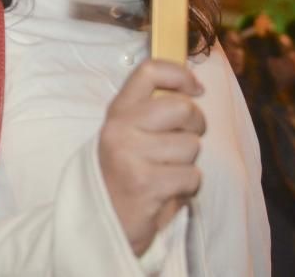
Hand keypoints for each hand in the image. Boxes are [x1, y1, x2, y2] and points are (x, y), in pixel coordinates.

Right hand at [97, 60, 205, 255]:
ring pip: (191, 146)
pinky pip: (191, 176)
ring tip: (165, 174)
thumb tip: (190, 90)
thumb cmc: (122, 176)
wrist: (99, 222)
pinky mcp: (146, 184)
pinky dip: (186, 188)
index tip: (195, 88)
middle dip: (196, 125)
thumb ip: (148, 113)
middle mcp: (120, 128)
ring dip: (187, 164)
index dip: (180, 74)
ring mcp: (131, 155)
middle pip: (182, 108)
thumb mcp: (126, 136)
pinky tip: (165, 192)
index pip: (149, 71)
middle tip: (184, 140)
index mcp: (117, 112)